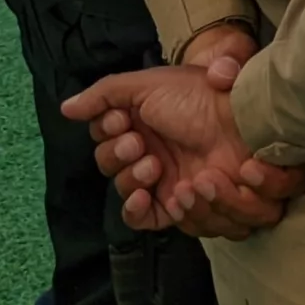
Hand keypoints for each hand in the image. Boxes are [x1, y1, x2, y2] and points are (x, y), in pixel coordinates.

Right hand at [65, 61, 304, 239]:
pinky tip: (144, 195)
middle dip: (118, 158)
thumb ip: (105, 94)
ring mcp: (166, 181)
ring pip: (131, 197)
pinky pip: (148, 220)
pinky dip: (139, 211)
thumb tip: (66, 108)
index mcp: (141, 125)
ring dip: (136, 181)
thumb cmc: (198, 96)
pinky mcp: (182, 205)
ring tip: (156, 164)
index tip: (121, 121)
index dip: (106, 135)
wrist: (239, 118)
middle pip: (112, 172)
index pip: (103, 142)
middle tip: (139, 143)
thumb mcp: (149, 84)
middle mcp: (151, 154)